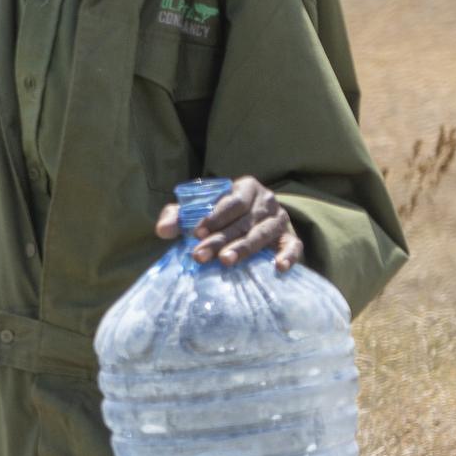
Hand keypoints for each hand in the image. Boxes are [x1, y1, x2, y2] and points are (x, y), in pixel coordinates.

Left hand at [161, 173, 299, 270]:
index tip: (195, 234)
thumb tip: (162, 230)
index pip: (231, 202)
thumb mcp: (198, 210)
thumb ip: (178, 216)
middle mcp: (266, 201)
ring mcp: (280, 219)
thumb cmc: (220, 215)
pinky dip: (288, 256)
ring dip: (244, 248)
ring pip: (262, 234)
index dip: (214, 218)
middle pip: (242, 221)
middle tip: (200, 256)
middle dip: (220, 239)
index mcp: (246, 188)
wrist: (253, 219)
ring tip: (225, 261)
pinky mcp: (290, 237)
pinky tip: (278, 267)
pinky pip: (293, 246)